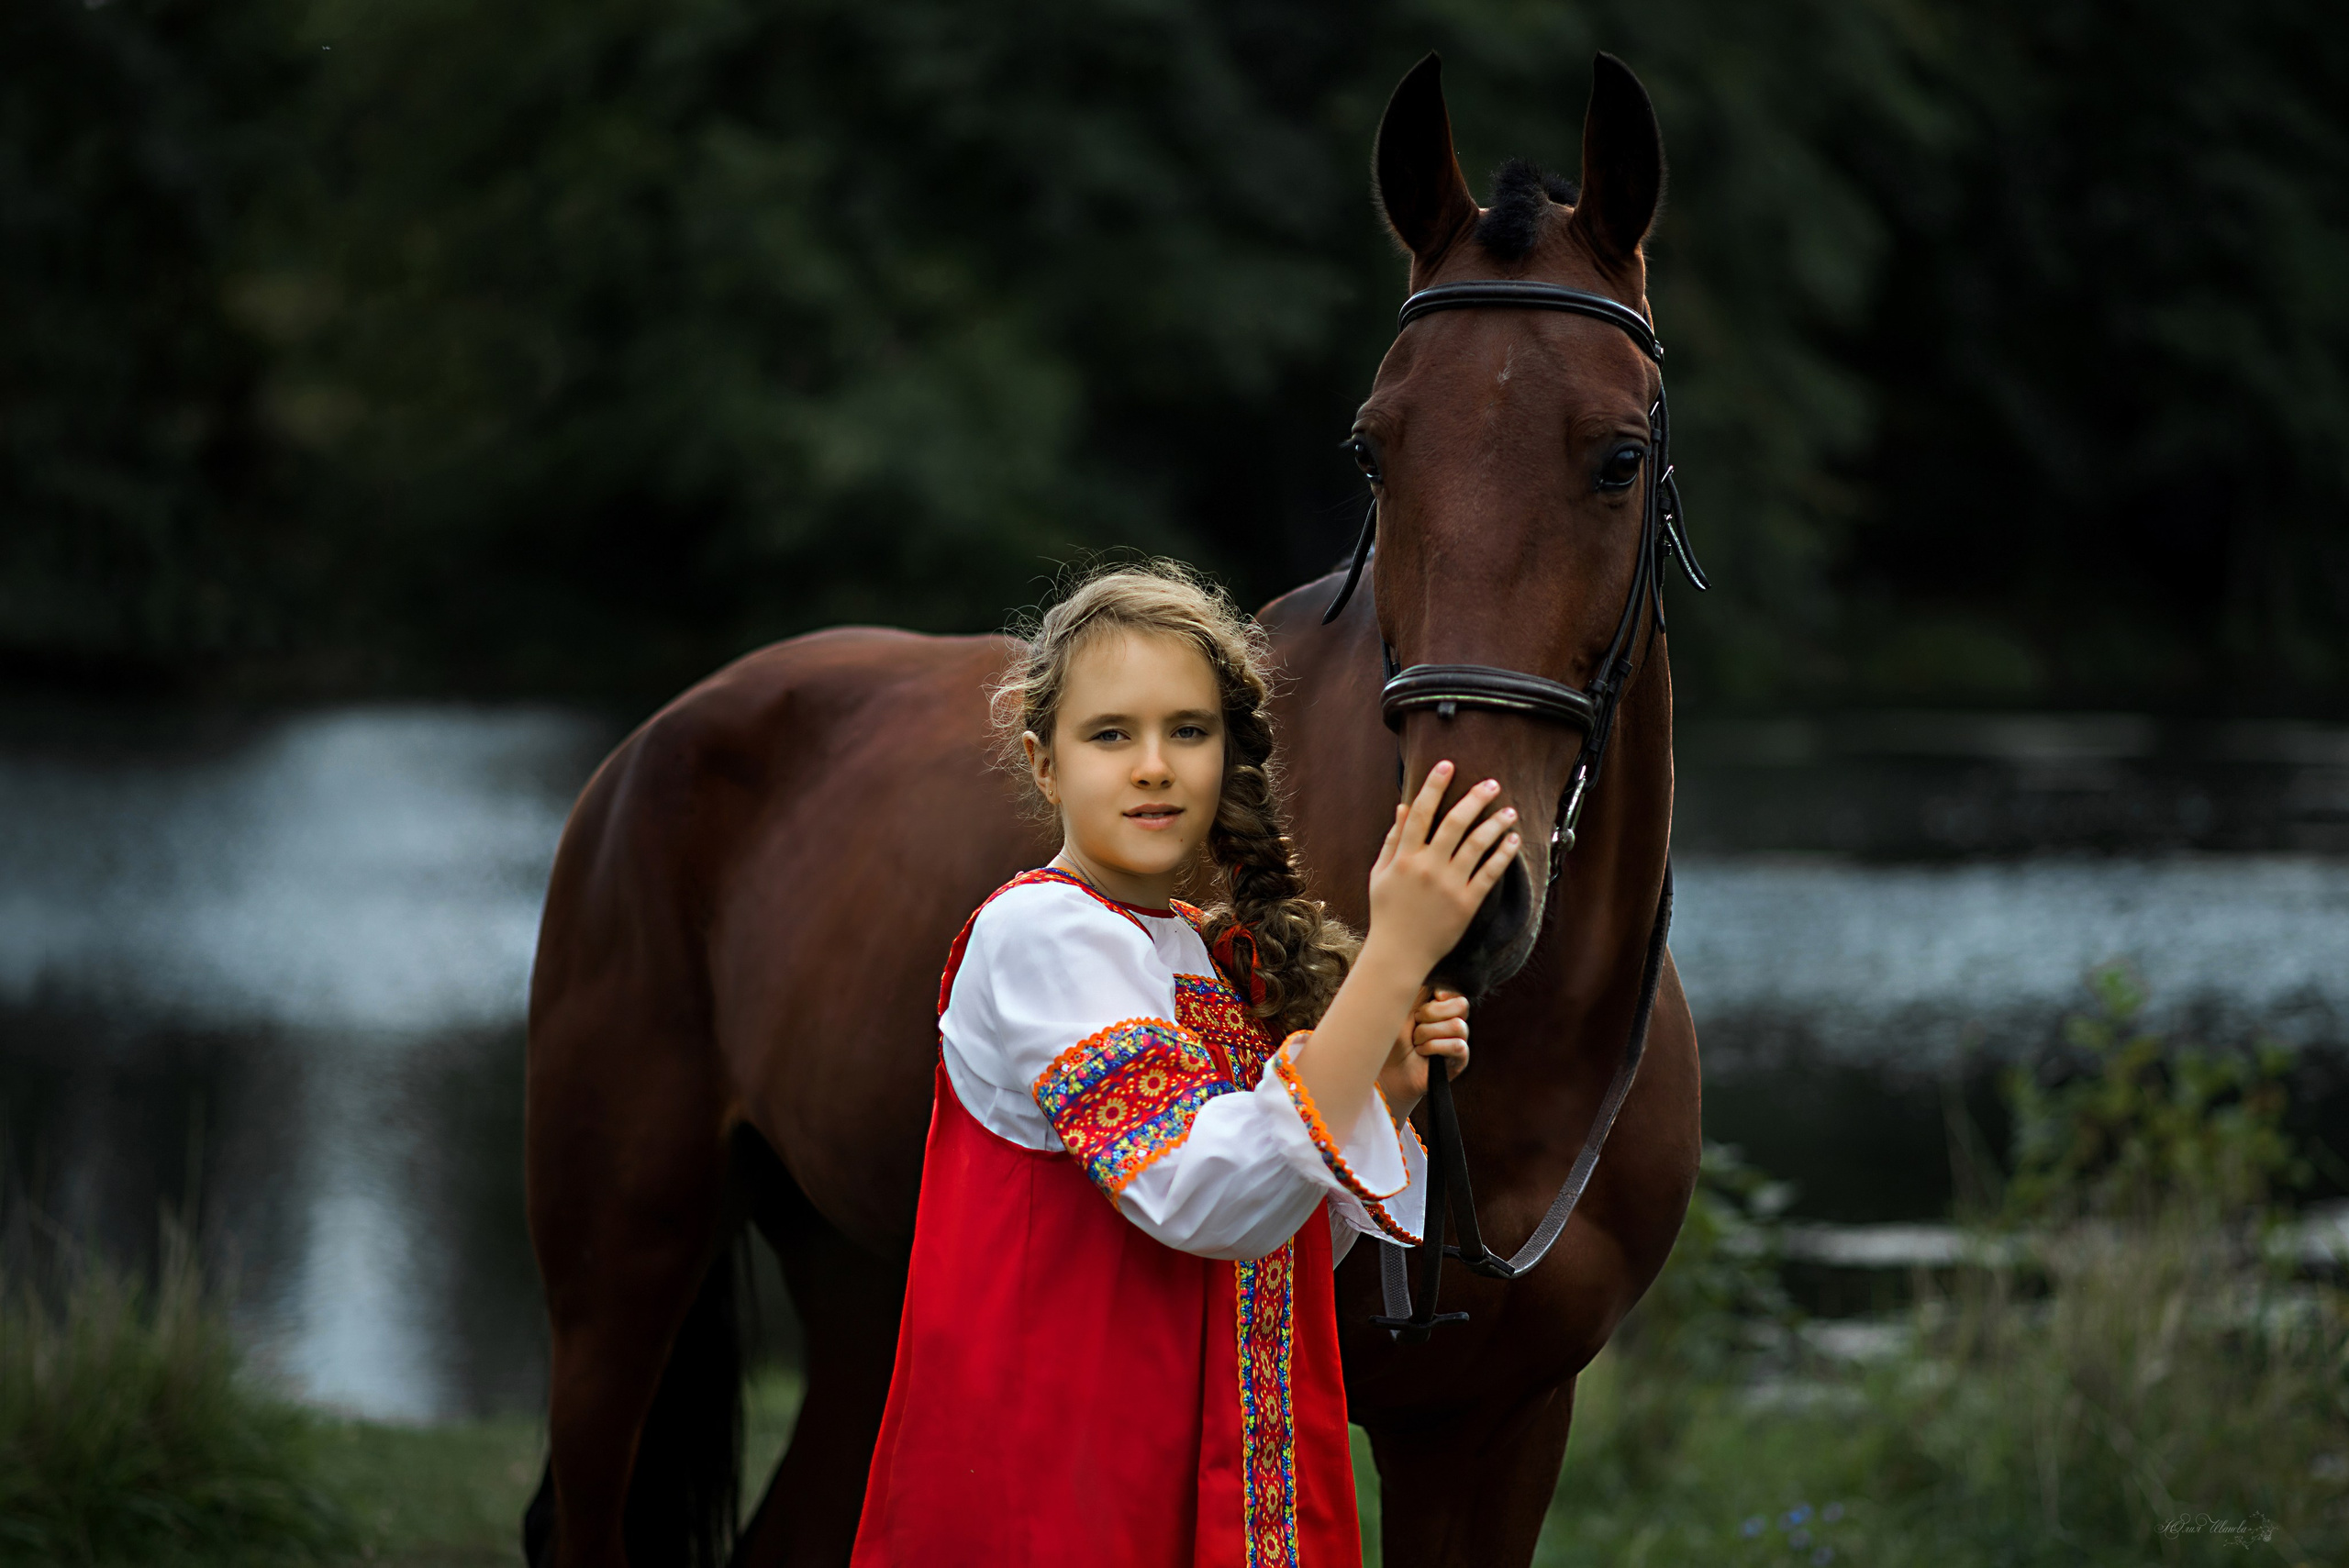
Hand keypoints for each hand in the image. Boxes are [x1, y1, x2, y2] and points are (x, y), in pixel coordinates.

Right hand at [1364, 761, 1520, 978]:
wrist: (1399, 954)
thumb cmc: (1387, 912)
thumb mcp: (1380, 874)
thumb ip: (1393, 840)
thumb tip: (1403, 806)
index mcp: (1404, 858)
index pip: (1420, 813)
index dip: (1434, 786)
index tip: (1447, 765)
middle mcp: (1427, 868)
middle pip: (1454, 823)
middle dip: (1474, 798)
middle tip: (1491, 782)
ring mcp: (1449, 885)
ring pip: (1477, 845)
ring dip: (1495, 823)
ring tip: (1509, 810)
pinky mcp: (1466, 903)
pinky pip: (1489, 873)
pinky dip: (1503, 854)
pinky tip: (1513, 840)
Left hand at [1377, 987, 1469, 1121]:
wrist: (1385, 1070)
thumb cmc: (1390, 1038)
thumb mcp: (1401, 1009)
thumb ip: (1419, 992)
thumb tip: (1434, 978)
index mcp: (1439, 1006)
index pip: (1456, 991)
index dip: (1446, 992)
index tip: (1433, 996)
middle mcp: (1451, 1021)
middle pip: (1461, 1005)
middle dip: (1433, 1012)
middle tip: (1416, 1022)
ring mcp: (1457, 1040)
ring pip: (1458, 1026)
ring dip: (1429, 1032)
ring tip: (1415, 1041)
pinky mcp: (1459, 1060)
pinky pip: (1458, 1046)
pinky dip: (1435, 1047)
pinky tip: (1422, 1052)